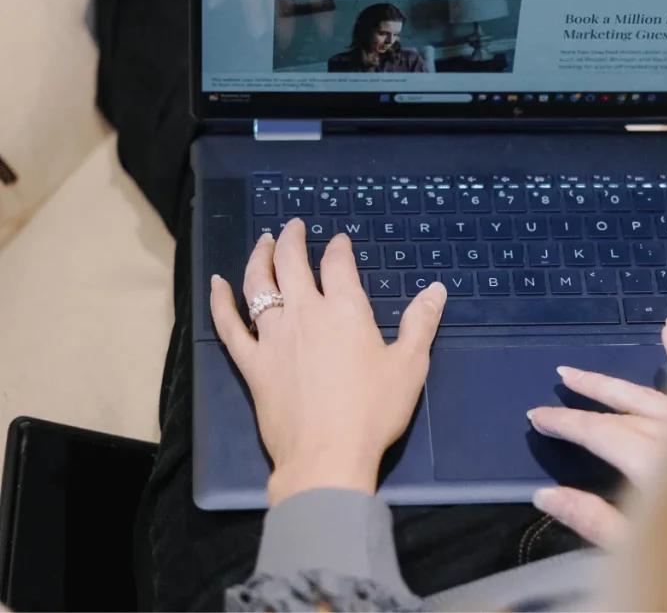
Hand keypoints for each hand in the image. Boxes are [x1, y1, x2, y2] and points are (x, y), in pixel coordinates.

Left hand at [209, 219, 447, 504]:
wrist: (327, 454)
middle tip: (294, 226)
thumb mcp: (409, 365)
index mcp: (344, 310)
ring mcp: (272, 337)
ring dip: (260, 258)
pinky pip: (230, 325)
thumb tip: (436, 290)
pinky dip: (221, 302)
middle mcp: (304, 313)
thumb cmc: (373, 410)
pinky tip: (217, 284)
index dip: (339, 248)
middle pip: (292, 264)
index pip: (338, 265)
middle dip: (293, 240)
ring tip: (264, 242)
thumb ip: (420, 323)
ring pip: (259, 285)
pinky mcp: (252, 364)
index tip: (340, 240)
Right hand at [528, 320, 666, 548]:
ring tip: (583, 371)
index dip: (565, 423)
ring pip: (655, 394)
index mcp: (655, 465)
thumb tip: (545, 495)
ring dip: (617, 383)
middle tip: (554, 387)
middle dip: (585, 400)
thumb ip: (595, 521)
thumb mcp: (641, 552)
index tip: (537, 416)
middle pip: (624, 410)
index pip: (599, 435)